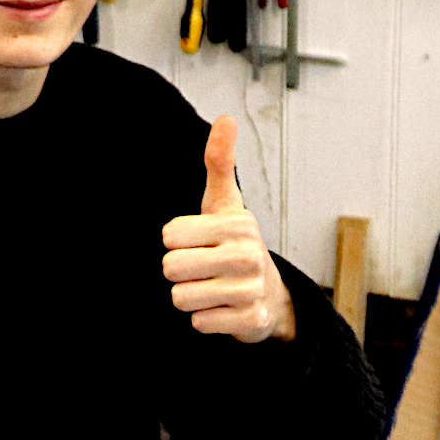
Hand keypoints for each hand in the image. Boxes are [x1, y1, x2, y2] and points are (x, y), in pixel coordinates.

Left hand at [160, 115, 294, 341]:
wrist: (270, 296)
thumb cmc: (236, 244)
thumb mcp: (226, 204)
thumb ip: (220, 162)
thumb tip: (226, 118)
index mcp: (238, 223)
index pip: (170, 236)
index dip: (176, 241)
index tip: (198, 242)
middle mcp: (248, 255)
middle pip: (171, 268)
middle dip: (179, 272)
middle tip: (201, 269)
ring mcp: (250, 290)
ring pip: (181, 297)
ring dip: (190, 297)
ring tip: (211, 288)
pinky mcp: (250, 321)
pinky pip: (199, 322)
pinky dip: (205, 319)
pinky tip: (222, 309)